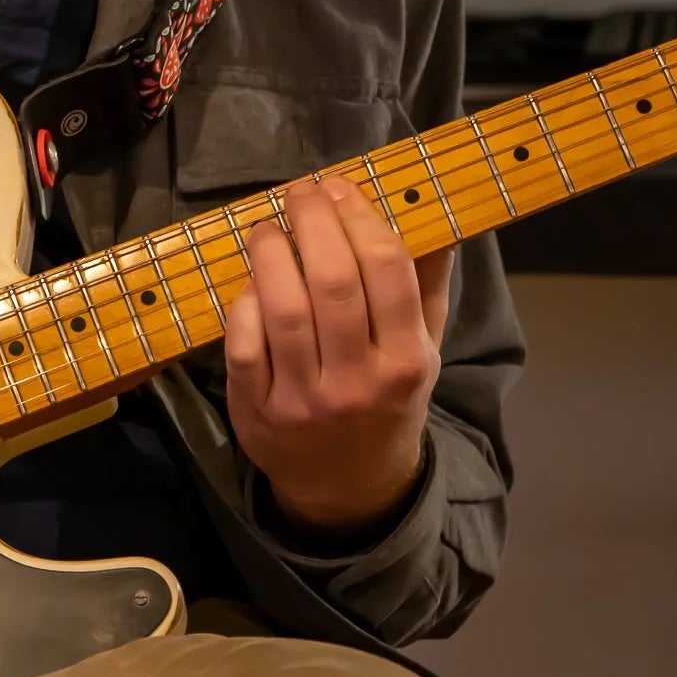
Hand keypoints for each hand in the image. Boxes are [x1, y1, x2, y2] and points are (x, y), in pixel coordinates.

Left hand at [225, 174, 453, 535]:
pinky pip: (244, 345)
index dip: (360, 218)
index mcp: (407, 360)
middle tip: (300, 193)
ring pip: (284, 310)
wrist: (350, 488)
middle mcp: (359, 381)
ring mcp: (305, 399)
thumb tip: (432, 215)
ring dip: (271, 254)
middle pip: (333, 282)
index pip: (386, 270)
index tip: (339, 188)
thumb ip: (426, 285)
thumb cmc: (388, 400)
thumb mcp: (424, 351)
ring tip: (267, 227)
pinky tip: (250, 281)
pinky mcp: (258, 411)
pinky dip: (244, 304)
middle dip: (313, 223)